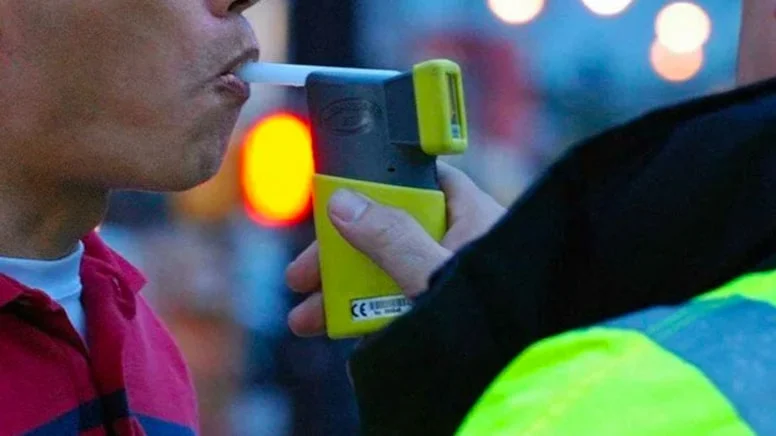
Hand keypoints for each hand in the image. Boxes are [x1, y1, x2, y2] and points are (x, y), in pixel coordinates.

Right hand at [286, 161, 505, 336]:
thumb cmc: (501, 317)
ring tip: (308, 321)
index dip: (372, 189)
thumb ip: (392, 239)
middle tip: (302, 278)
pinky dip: (373, 320)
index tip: (332, 206)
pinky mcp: (446, 313)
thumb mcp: (436, 274)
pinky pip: (403, 307)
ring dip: (345, 295)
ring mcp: (451, 280)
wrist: (517, 370)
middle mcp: (459, 243)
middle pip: (389, 233)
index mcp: (470, 215)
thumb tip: (344, 204)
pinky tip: (348, 339)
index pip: (417, 182)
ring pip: (390, 274)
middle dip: (341, 258)